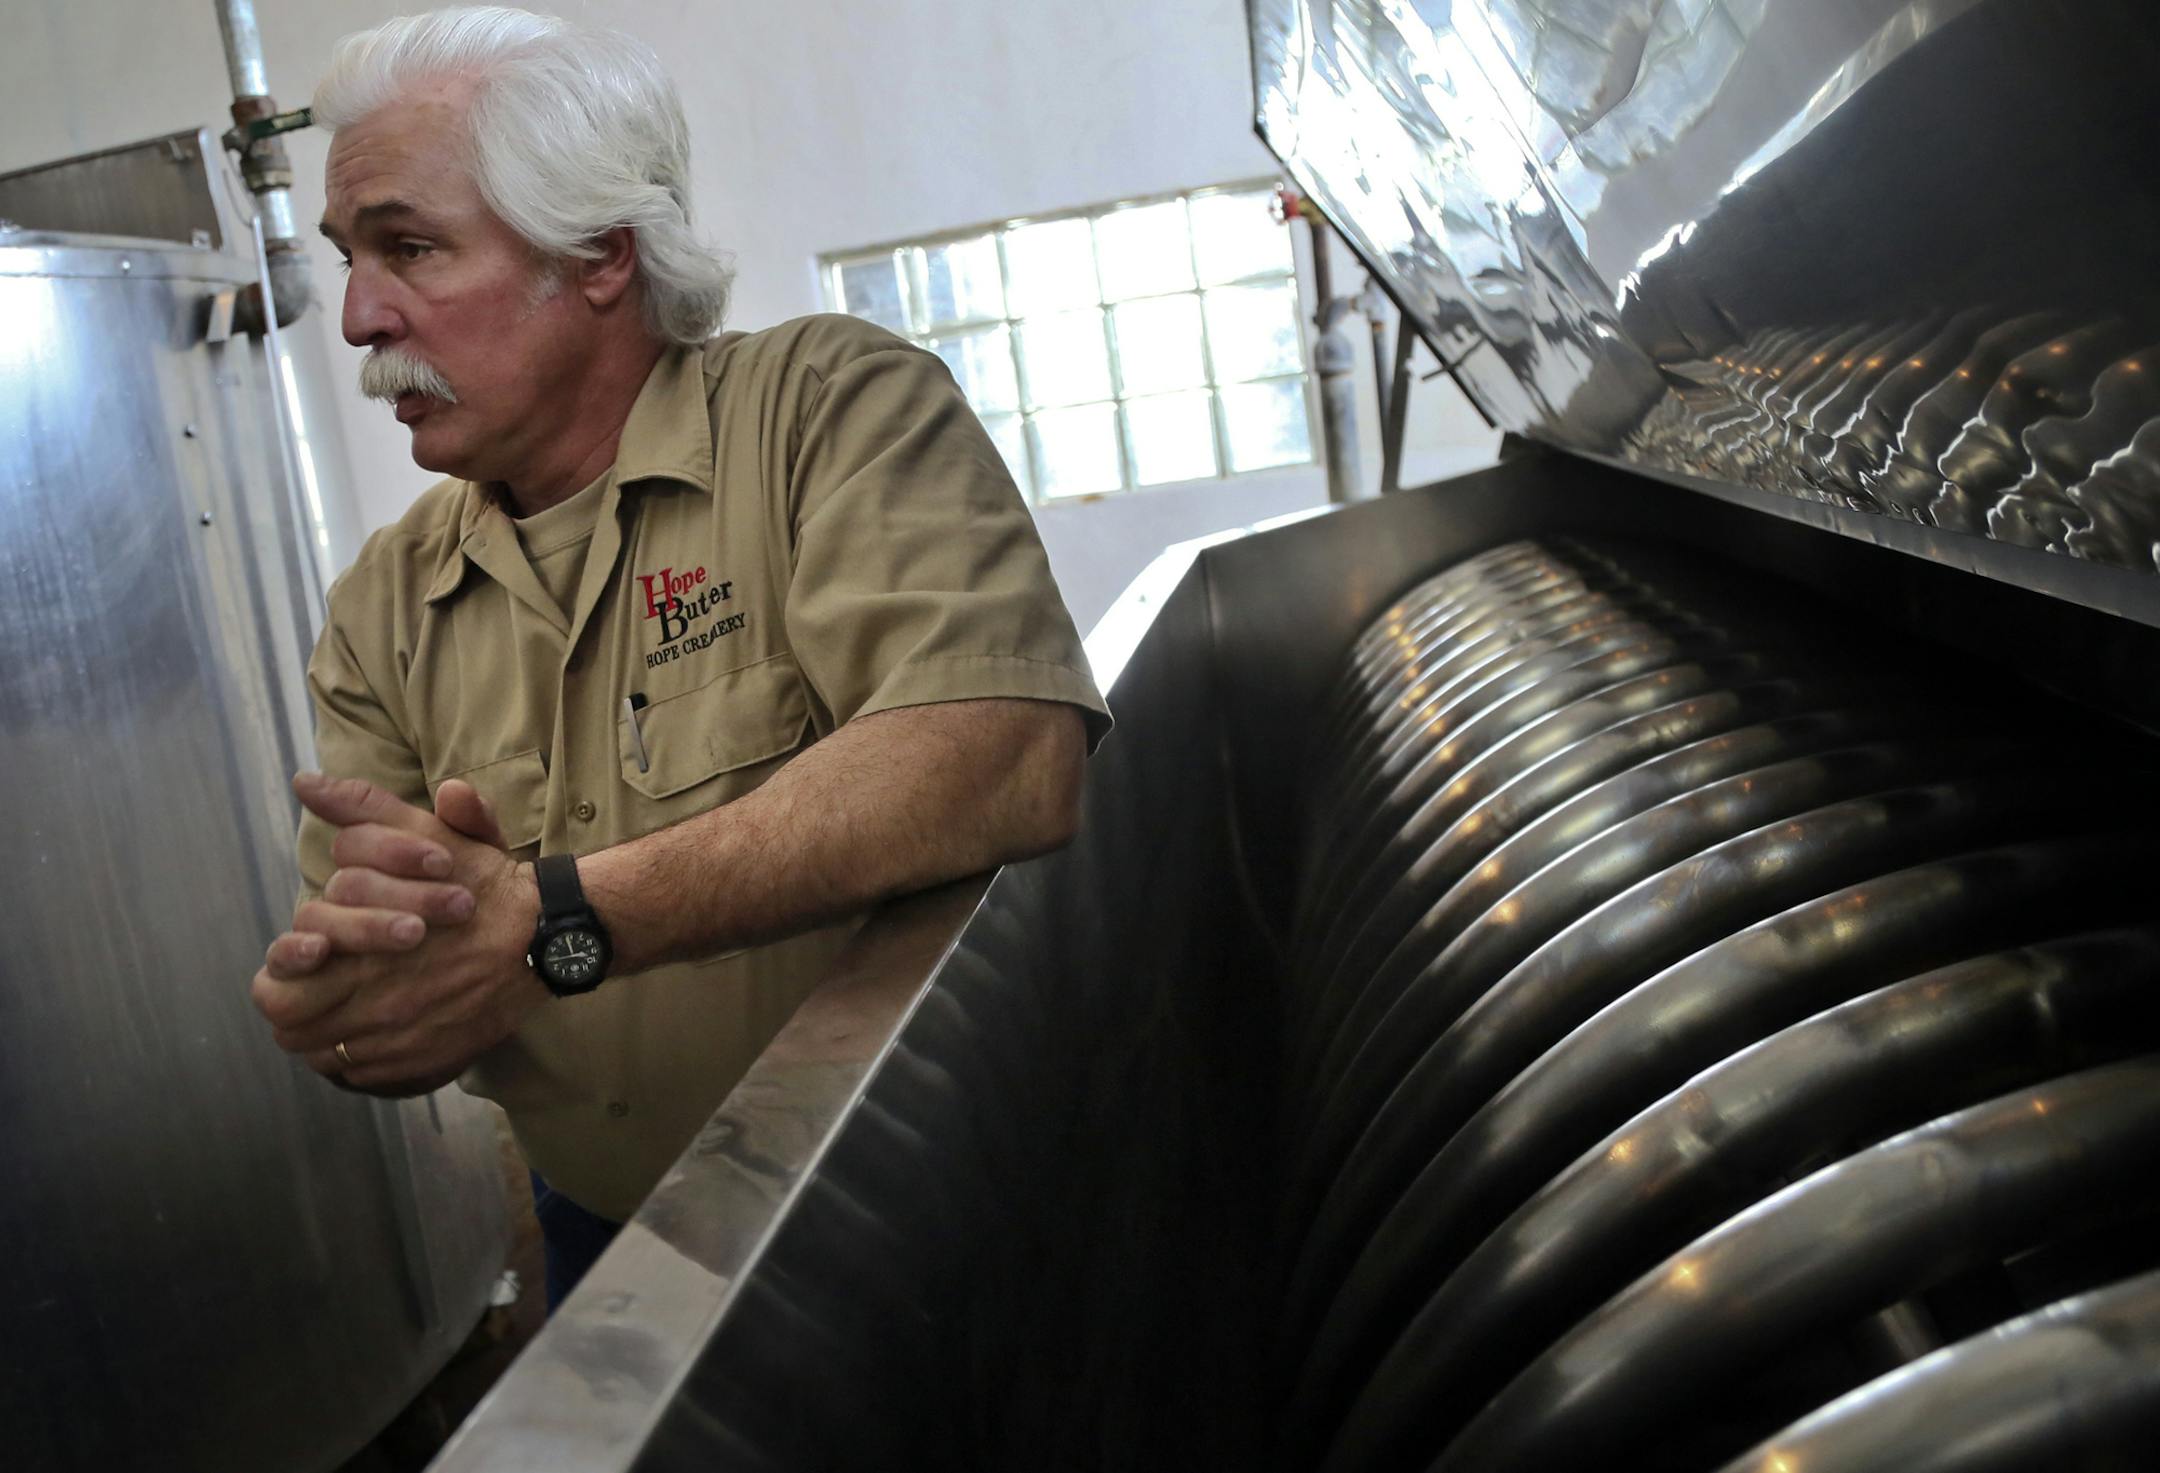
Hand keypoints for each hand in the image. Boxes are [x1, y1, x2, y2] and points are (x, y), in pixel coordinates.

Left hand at [251, 774, 544, 1093]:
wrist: (544, 937)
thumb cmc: (484, 886)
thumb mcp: (425, 837)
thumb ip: (363, 809)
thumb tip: (306, 782)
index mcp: (359, 955)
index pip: (277, 989)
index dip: (280, 975)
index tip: (305, 957)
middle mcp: (371, 1007)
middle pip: (292, 1030)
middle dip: (295, 1007)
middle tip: (312, 986)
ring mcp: (397, 1042)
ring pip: (325, 1056)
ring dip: (324, 1033)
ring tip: (340, 1009)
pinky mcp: (424, 1064)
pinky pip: (365, 1076)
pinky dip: (360, 1058)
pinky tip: (376, 1028)